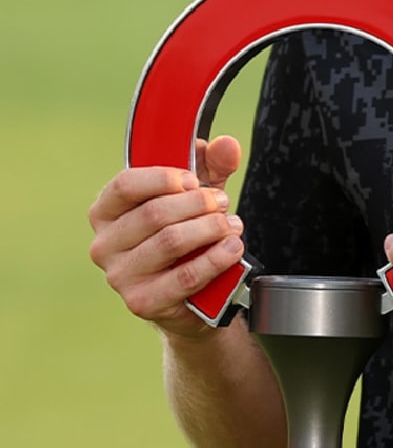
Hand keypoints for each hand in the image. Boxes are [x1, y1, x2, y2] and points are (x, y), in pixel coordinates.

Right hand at [88, 135, 245, 336]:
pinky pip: (186, 275)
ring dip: (211, 229)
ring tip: (232, 226)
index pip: (125, 185)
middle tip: (223, 204)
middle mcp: (105, 245)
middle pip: (155, 213)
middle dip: (199, 204)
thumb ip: (211, 165)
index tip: (194, 180)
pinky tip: (231, 248)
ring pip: (171, 241)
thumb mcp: (196, 195)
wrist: (191, 294)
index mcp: (106, 212)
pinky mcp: (143, 302)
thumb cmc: (186, 234)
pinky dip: (216, 258)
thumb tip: (226, 145)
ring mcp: (121, 276)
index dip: (164, 178)